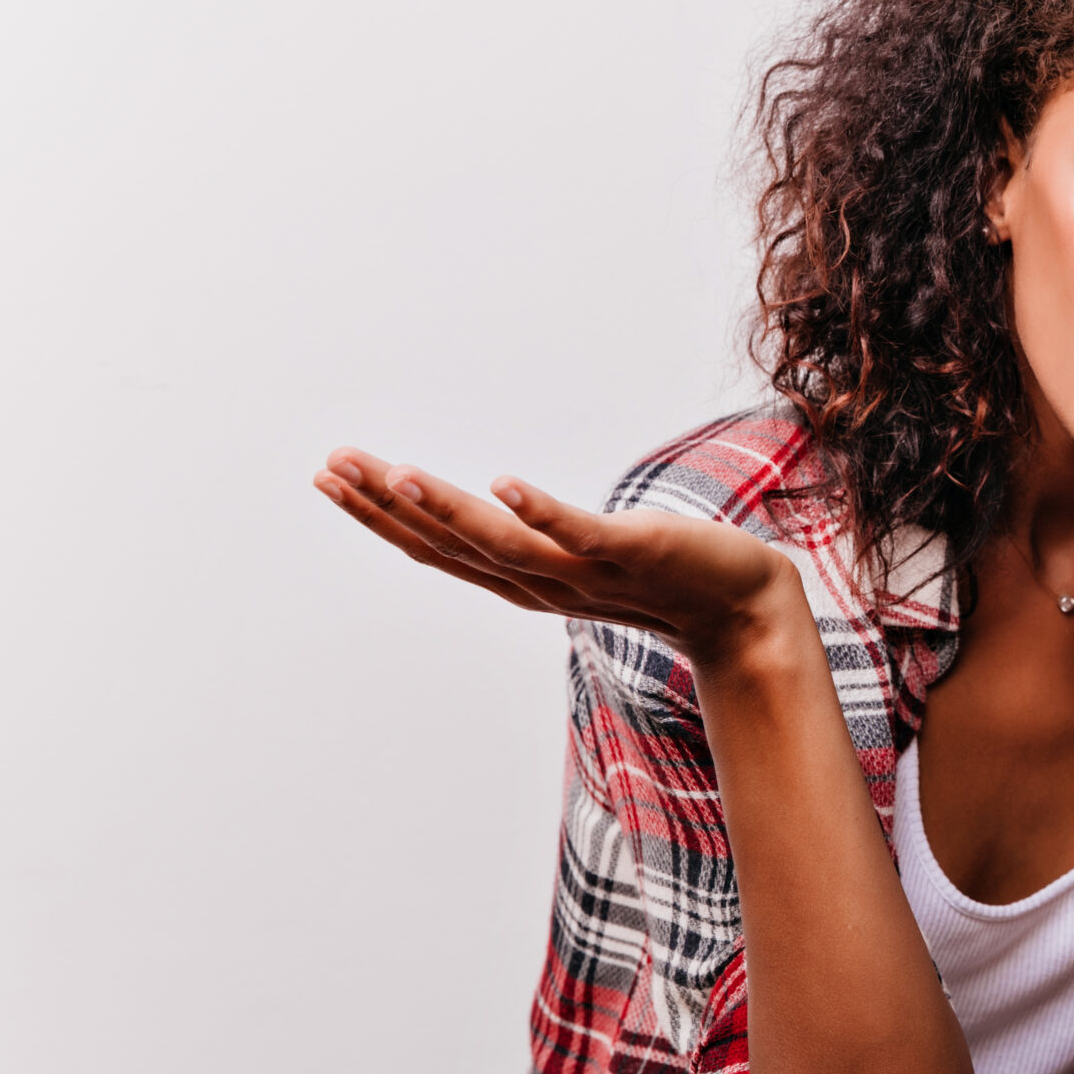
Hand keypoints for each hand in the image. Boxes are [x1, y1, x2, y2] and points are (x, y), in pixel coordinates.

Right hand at [312, 446, 808, 667]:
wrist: (744, 606)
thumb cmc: (665, 572)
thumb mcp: (583, 554)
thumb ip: (535, 539)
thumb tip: (491, 508)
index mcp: (527, 579)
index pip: (438, 548)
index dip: (380, 516)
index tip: (330, 476)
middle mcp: (545, 582)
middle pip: (451, 546)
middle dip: (386, 508)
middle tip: (330, 467)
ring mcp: (589, 570)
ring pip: (502, 543)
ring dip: (446, 509)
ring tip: (396, 473)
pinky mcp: (635, 550)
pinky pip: (581, 532)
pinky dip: (542, 511)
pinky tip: (505, 483)